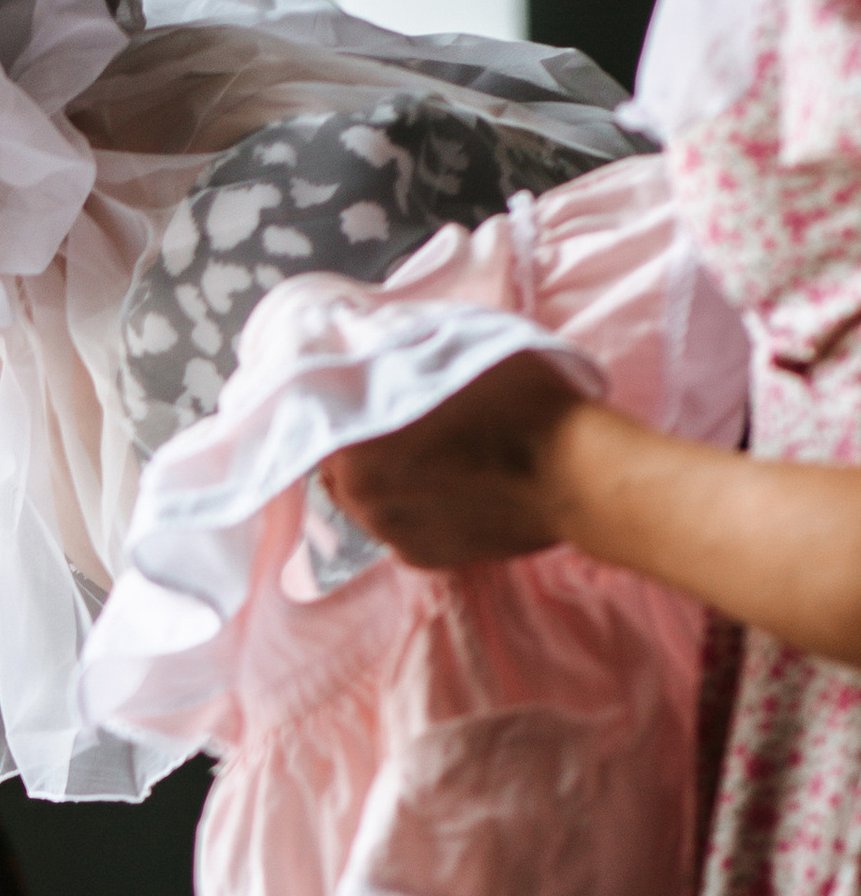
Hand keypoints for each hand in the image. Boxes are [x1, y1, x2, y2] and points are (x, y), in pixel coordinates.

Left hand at [316, 352, 584, 569]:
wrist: (575, 475)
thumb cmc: (519, 400)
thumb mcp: (454, 346)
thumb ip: (399, 348)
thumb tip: (367, 337)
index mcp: (354, 447)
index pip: (320, 420)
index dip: (342, 402)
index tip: (364, 389)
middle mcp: (361, 499)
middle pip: (339, 464)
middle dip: (359, 443)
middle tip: (399, 419)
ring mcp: (391, 535)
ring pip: (368, 498)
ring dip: (385, 477)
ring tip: (428, 453)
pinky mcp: (424, 559)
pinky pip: (401, 524)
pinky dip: (413, 505)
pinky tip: (447, 484)